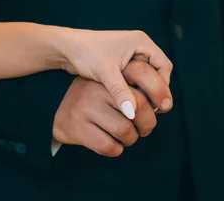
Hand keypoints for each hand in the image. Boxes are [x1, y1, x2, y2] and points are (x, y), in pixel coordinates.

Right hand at [53, 61, 171, 156]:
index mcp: (107, 74)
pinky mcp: (77, 127)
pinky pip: (109, 146)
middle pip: (139, 107)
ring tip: (126, 137)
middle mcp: (95, 87)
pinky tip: (112, 144)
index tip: (165, 107)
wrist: (58, 115)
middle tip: (145, 129)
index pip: (142, 73)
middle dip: (148, 124)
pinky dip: (116, 149)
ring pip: (125, 130)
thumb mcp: (110, 85)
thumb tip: (164, 103)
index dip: (159, 92)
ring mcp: (85, 107)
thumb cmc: (96, 101)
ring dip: (131, 139)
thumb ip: (134, 87)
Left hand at [55, 29, 171, 118]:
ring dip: (145, 91)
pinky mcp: (121, 62)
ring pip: (147, 76)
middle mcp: (138, 46)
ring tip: (142, 109)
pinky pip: (135, 78)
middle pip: (158, 72)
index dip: (163, 86)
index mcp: (141, 42)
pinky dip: (135, 89)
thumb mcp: (105, 73)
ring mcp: (130, 54)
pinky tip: (130, 103)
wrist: (65, 48)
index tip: (158, 105)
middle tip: (153, 111)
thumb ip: (121, 92)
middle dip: (156, 90)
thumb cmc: (85, 53)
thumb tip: (133, 114)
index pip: (164, 66)